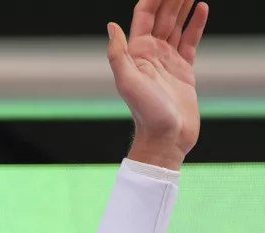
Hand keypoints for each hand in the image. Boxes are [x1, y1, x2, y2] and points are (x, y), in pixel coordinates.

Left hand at [107, 0, 208, 169]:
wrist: (165, 137)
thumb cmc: (146, 113)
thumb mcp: (127, 82)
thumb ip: (118, 54)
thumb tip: (111, 26)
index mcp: (136, 53)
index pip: (145, 15)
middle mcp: (150, 53)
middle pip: (162, 16)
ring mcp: (167, 60)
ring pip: (176, 25)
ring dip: (183, 6)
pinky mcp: (183, 69)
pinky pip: (190, 40)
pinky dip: (196, 24)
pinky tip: (202, 8)